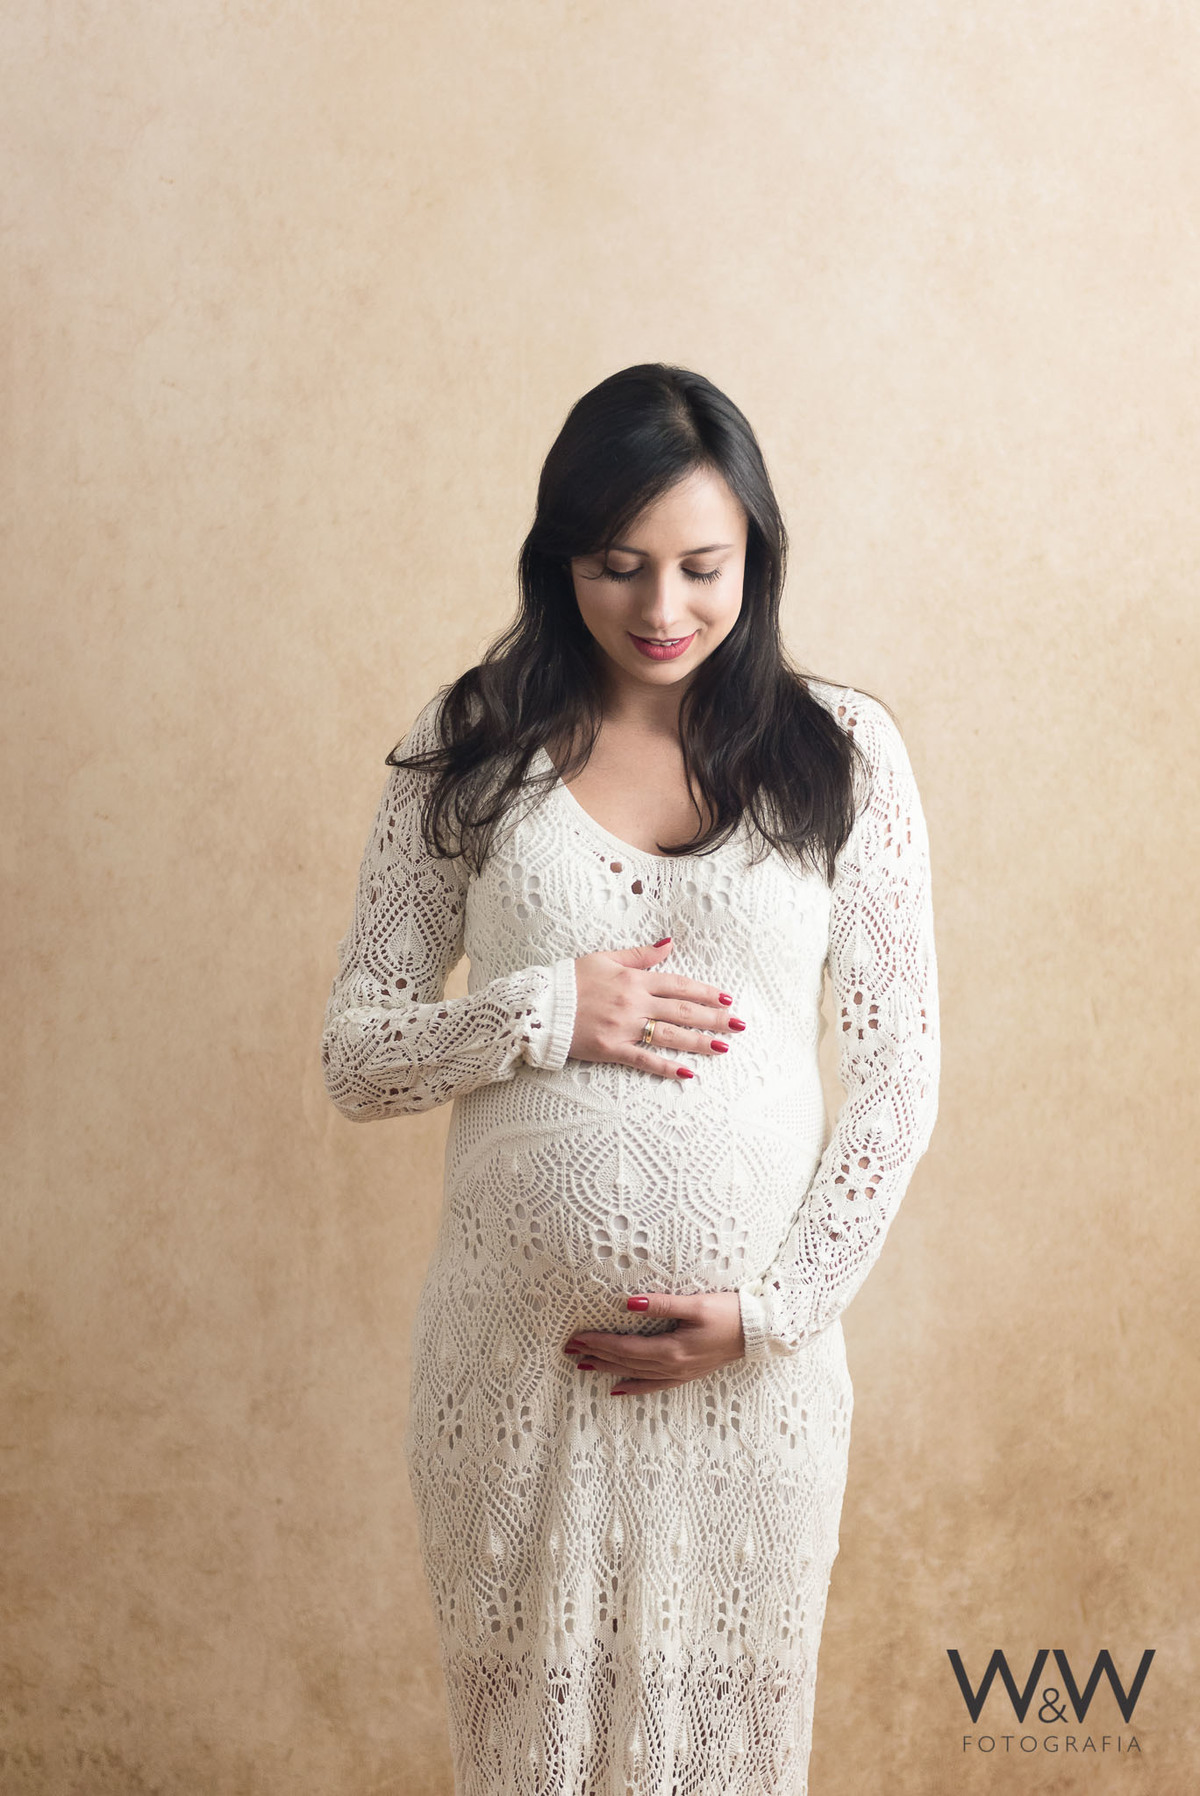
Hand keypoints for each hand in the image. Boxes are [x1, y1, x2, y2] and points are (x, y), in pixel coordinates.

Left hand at [562, 1291, 744, 1393]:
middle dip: (596, 1355)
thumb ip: (661, 1304)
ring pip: (635, 1374)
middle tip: (569, 1350)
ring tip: (583, 1366)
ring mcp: (680, 1374)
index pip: (626, 1347)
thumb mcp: (696, 1304)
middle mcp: (673, 1367)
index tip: (577, 1337)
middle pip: (626, 1362)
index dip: (599, 1342)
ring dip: (607, 1369)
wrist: (758, 1332)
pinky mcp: (686, 1374)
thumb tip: (628, 1302)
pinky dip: (633, 1386)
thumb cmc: (729, 1313)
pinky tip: (617, 1388)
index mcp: (672, 1350)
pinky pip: (653, 1385)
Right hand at [568, 938, 745, 1079]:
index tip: (726, 998)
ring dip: (700, 1042)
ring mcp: (624, 1028)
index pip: (679, 985)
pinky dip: (667, 1067)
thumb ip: (639, 954)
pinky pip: (645, 1060)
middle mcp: (634, 1003)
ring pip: (671, 1036)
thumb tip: (669, 944)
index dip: (705, 992)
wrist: (539, 1006)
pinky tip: (689, 1072)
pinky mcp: (612, 1049)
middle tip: (739, 1025)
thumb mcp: (604, 958)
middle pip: (683, 1011)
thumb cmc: (570, 980)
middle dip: (714, 1019)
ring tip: (724, 1047)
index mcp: (633, 979)